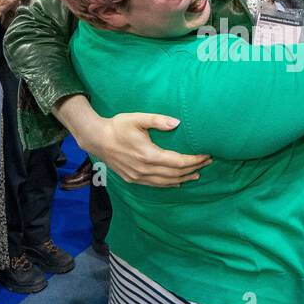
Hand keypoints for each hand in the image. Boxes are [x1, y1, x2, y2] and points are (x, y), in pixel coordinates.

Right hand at [80, 112, 211, 187]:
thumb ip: (158, 120)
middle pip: (175, 173)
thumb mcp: (137, 118)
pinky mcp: (133, 180)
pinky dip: (169, 184)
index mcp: (148, 155)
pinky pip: (156, 185)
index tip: (206, 155)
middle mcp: (144, 170)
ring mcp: (138, 177)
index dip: (194, 160)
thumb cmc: (117, 126)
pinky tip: (177, 182)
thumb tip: (178, 123)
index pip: (178, 162)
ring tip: (197, 173)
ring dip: (183, 178)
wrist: (96, 139)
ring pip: (166, 182)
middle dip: (193, 168)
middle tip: (207, 162)